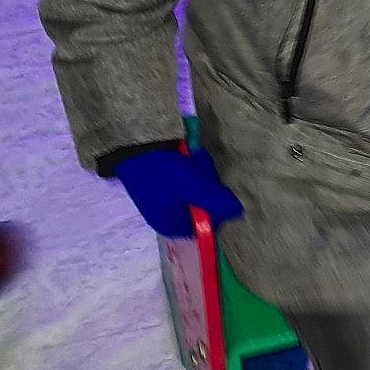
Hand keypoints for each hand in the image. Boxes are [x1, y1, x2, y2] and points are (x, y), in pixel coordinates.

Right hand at [115, 147, 242, 238]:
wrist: (130, 144)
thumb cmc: (163, 171)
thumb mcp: (194, 185)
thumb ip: (217, 201)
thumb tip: (238, 213)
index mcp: (172, 225)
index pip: (206, 225)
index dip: (216, 206)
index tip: (214, 187)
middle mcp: (165, 217)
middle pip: (200, 206)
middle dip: (205, 185)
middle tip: (199, 166)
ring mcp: (160, 200)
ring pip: (193, 191)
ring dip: (198, 173)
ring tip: (191, 157)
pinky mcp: (156, 184)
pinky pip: (181, 181)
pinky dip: (187, 168)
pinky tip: (184, 155)